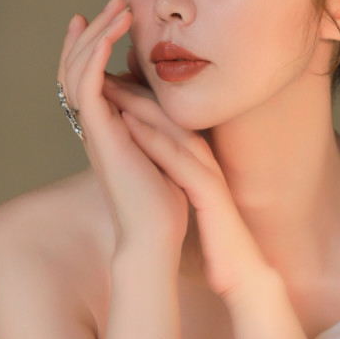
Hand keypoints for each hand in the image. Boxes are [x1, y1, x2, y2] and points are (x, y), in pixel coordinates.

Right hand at [57, 0, 188, 259]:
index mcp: (108, 126)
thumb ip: (157, 119)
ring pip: (78, 71)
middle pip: (78, 66)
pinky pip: (86, 89)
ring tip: (116, 7)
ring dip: (96, 35)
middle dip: (95, 29)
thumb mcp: (164, 144)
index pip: (91, 75)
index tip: (109, 15)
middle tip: (113, 0)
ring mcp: (95, 129)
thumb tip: (168, 96)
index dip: (95, 43)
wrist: (160, 230)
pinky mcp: (101, 135)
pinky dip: (93, 59)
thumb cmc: (166, 195)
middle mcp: (95, 125)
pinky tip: (105, 36)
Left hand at [108, 82, 273, 300]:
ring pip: (174, 130)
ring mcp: (209, 172)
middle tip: (102, 69)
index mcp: (196, 160)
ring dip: (140, 105)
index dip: (136, 97)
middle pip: (168, 116)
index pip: (165, 121)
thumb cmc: (211, 236)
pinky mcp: (210, 192)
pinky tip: (129, 126)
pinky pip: (179, 160)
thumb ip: (170, 175)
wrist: (238, 270)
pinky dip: (154, 140)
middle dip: (134, 90)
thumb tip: (146, 162)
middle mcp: (204, 158)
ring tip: (108, 84)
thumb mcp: (185, 197)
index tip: (104, 80)